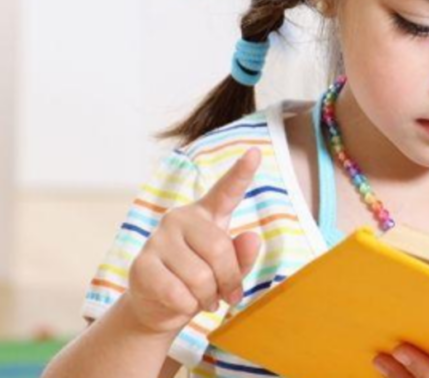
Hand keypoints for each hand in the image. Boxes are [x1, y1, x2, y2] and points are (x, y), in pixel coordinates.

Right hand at [124, 149, 262, 334]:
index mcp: (205, 214)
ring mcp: (157, 239)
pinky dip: (187, 307)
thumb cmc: (200, 282)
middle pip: (220, 249)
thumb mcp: (227, 270)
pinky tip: (181, 303)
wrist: (159, 308)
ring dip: (207, 297)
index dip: (242, 172)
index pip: (226, 191)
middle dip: (229, 280)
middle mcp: (179, 218)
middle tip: (228, 295)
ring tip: (203, 299)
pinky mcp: (142, 265)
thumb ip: (243, 256)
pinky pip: (178, 293)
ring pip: (200, 276)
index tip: (255, 152)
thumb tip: (252, 237)